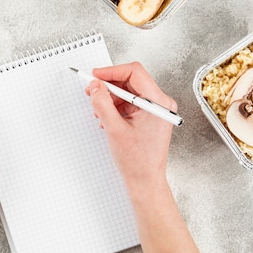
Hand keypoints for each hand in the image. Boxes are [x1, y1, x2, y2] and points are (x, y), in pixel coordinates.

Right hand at [86, 62, 175, 192]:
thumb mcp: (114, 129)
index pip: (135, 72)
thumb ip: (103, 103)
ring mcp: (156, 110)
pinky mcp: (150, 116)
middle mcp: (160, 103)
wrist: (145, 181)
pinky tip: (106, 117)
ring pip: (129, 92)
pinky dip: (116, 107)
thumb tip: (95, 86)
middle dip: (109, 85)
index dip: (112, 71)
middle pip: (132, 81)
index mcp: (158, 103)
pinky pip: (130, 103)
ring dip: (111, 98)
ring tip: (99, 110)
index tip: (95, 75)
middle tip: (92, 90)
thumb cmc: (137, 161)